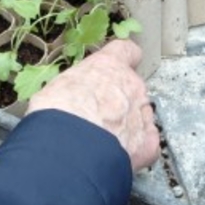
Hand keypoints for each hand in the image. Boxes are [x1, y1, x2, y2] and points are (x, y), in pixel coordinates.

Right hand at [27, 40, 159, 170]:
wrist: (70, 145)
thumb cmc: (56, 112)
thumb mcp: (57, 86)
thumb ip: (74, 86)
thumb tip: (67, 96)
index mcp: (108, 65)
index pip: (126, 51)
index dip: (122, 60)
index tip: (116, 68)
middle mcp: (131, 85)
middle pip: (133, 87)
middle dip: (118, 100)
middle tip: (97, 115)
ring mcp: (142, 114)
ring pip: (141, 115)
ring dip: (127, 124)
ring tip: (104, 140)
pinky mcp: (147, 142)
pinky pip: (147, 142)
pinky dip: (137, 148)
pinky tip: (118, 154)